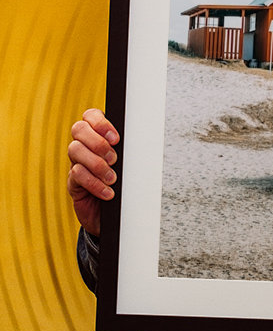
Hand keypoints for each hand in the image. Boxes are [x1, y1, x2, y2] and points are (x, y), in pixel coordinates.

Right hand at [67, 109, 119, 235]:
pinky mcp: (73, 182)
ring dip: (97, 164)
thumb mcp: (129, 164)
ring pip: (75, 150)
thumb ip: (129, 150)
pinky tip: (107, 192)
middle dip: (98, 142)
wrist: (116, 215)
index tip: (116, 138)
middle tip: (114, 159)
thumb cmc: (125, 184)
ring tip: (112, 178)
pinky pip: (77, 174)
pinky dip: (94, 183)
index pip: (90, 115)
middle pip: (79, 129)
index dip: (100, 122)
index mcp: (98, 136)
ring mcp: (76, 163)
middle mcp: (84, 146)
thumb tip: (140, 139)